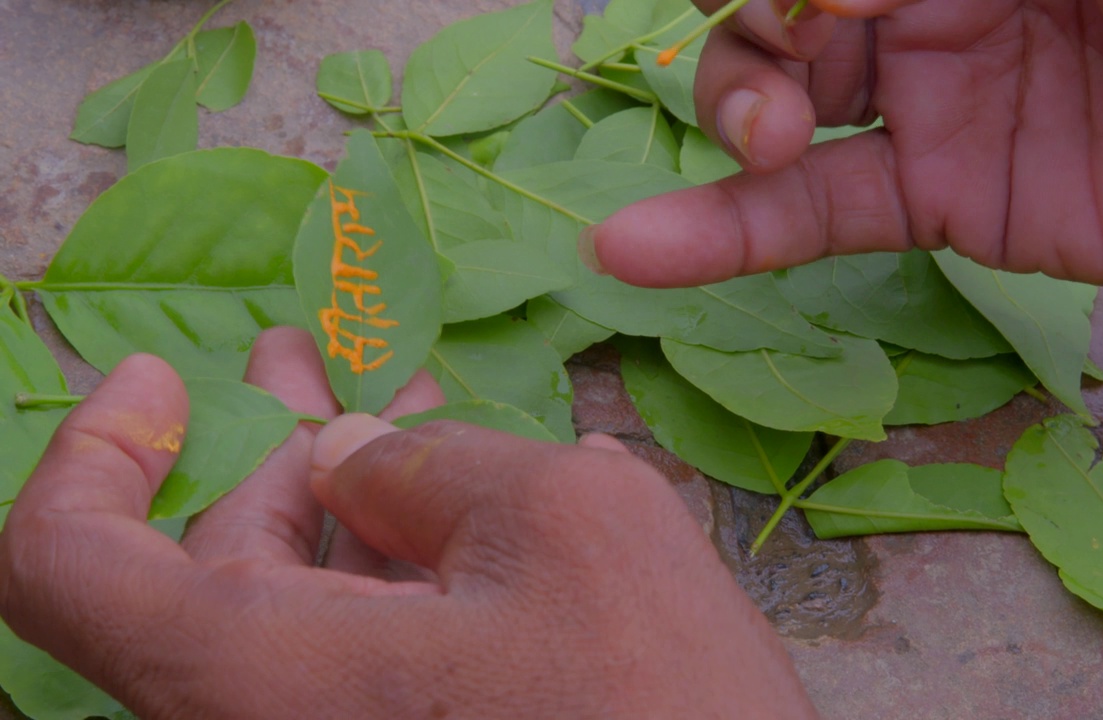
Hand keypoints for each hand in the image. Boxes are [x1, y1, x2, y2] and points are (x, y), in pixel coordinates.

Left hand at [0, 327, 815, 718]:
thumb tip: (353, 456)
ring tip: (399, 411)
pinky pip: (358, 654)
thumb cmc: (658, 703)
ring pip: (293, 611)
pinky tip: (457, 504)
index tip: (160, 375)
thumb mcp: (565, 522)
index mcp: (254, 675)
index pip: (63, 565)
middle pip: (203, 570)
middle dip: (269, 446)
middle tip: (321, 357)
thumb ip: (435, 462)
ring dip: (339, 498)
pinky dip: (391, 567)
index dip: (97, 451)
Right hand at [584, 0, 1102, 304]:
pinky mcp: (944, 199)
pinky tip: (635, 246)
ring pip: (778, 96)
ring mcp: (931, 97)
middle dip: (758, 21)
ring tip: (758, 136)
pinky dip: (720, 234)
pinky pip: (812, 213)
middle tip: (797, 48)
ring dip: (731, 108)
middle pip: (781, 3)